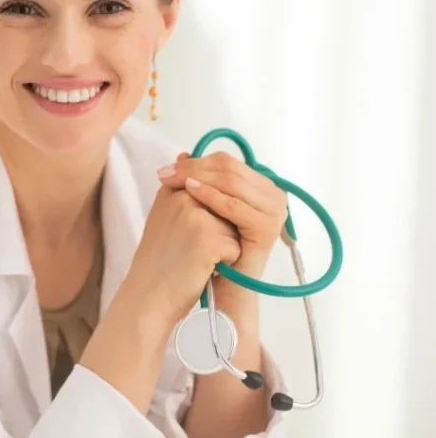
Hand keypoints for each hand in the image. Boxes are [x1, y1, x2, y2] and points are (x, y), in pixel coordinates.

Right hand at [119, 183, 241, 325]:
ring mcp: (195, 216)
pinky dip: (226, 262)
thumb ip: (179, 186)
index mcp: (170, 190)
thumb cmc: (158, 261)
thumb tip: (187, 154)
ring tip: (197, 258)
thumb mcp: (163, 215)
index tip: (195, 232)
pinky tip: (202, 270)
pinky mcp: (208, 238)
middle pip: (226, 205)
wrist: (148, 296)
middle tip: (193, 249)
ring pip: (233, 226)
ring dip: (225, 243)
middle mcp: (182, 197)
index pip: (210, 186)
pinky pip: (236, 247)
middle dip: (221, 227)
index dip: (213, 211)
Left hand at [157, 151, 287, 279]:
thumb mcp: (199, 208)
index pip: (226, 162)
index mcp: (259, 186)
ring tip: (176, 181)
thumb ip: (195, 181)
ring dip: (201, 177)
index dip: (195, 162)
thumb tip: (181, 154)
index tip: (167, 168)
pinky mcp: (268, 229)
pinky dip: (213, 196)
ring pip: (233, 182)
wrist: (220, 286)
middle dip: (194, 168)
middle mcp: (272, 195)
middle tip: (166, 173)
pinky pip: (236, 206)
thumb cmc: (209, 248)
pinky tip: (191, 193)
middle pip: (230, 168)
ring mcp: (273, 212)